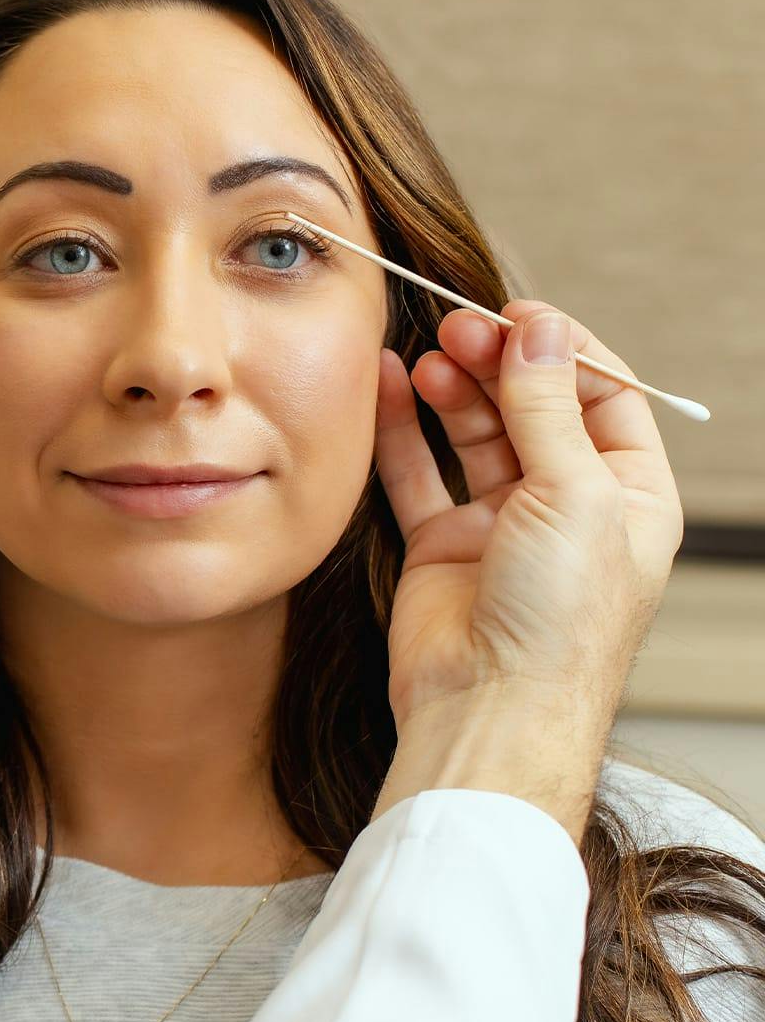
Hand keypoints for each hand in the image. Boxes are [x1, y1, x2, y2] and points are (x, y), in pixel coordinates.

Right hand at [372, 299, 684, 733]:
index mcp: (629, 494)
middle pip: (533, 408)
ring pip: (475, 434)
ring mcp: (501, 526)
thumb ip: (548, 407)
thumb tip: (540, 330)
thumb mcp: (574, 493)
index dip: (561, 350)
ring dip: (455, 390)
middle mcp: (567, 506)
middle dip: (500, 363)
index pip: (602, 397)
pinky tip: (391, 386)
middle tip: (460, 328)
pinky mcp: (441, 546)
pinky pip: (419, 474)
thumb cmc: (558, 621)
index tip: (518, 314)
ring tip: (431, 353)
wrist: (490, 707)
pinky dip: (403, 430)